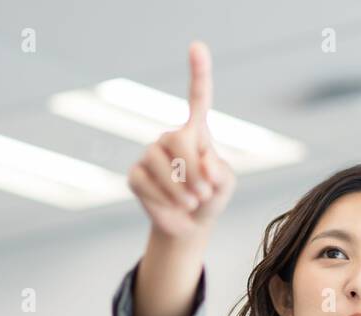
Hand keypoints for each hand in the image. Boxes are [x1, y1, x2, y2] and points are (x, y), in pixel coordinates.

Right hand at [126, 40, 235, 238]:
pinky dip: (163, 200)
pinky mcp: (135, 175)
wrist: (189, 225)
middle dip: (193, 171)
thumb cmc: (211, 198)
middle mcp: (170, 137)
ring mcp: (150, 155)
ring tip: (192, 202)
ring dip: (180, 189)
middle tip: (204, 193)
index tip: (197, 46)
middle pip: (178, 140)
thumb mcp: (225, 185)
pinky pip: (145, 184)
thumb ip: (221, 173)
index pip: (198, 98)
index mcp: (196, 132)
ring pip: (160, 165)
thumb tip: (205, 163)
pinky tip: (172, 206)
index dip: (198, 72)